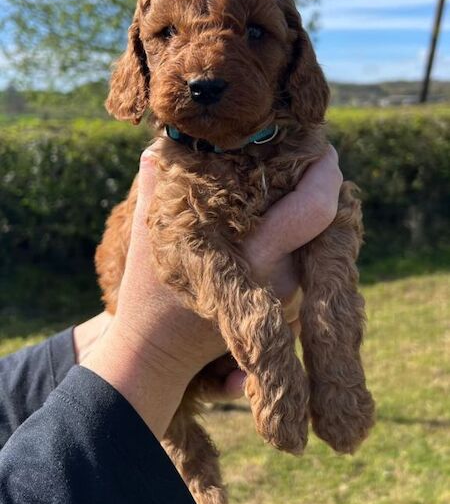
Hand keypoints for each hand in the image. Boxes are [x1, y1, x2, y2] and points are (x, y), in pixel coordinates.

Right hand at [80, 144, 342, 438]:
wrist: (156, 356)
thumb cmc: (148, 295)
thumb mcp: (148, 236)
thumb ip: (156, 187)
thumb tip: (158, 147)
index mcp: (255, 257)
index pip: (313, 211)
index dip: (326, 175)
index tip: (324, 148)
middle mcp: (281, 279)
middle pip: (322, 222)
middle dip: (318, 186)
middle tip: (304, 157)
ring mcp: (287, 297)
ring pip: (314, 242)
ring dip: (306, 210)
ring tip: (286, 182)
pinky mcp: (285, 307)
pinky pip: (302, 260)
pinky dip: (297, 236)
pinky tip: (277, 219)